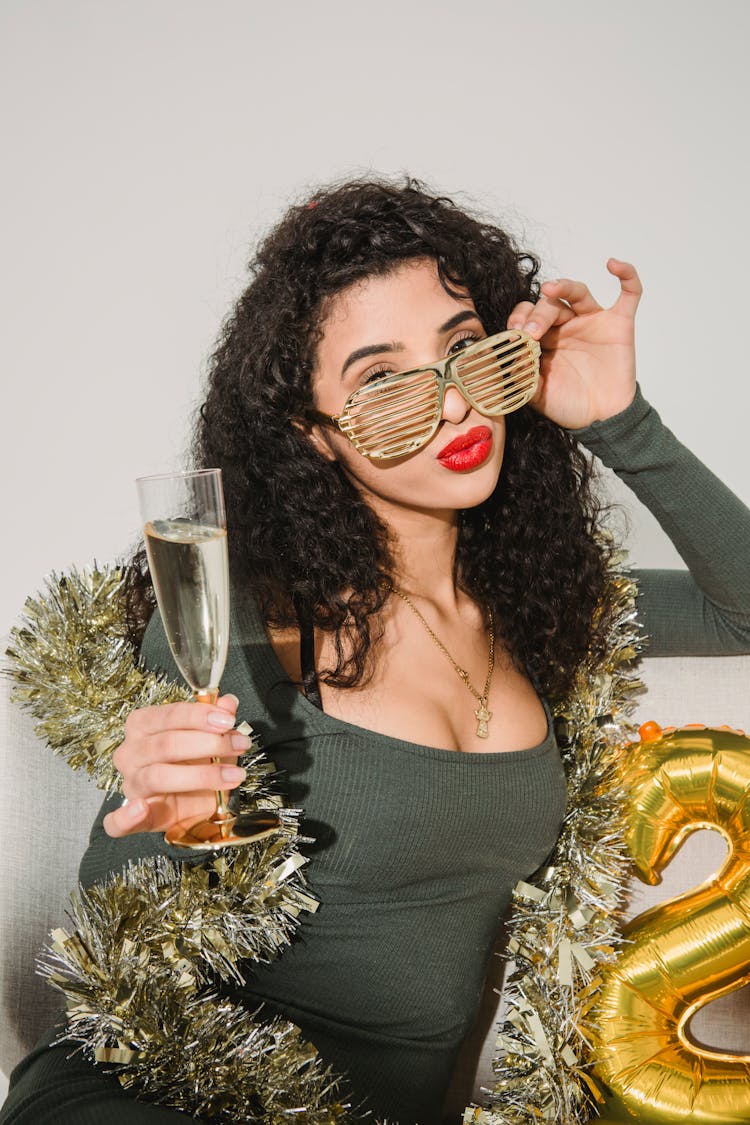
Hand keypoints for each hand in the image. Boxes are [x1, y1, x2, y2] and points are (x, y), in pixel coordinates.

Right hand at [102, 694, 250, 837]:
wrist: (198, 798)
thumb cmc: (198, 761)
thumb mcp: (213, 738)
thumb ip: (219, 719)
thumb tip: (228, 703)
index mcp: (143, 725)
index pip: (168, 715)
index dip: (199, 715)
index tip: (228, 720)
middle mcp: (131, 753)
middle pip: (165, 744)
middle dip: (208, 743)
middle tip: (239, 745)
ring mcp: (131, 785)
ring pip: (157, 776)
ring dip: (200, 776)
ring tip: (232, 775)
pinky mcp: (134, 818)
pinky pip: (117, 821)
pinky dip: (126, 817)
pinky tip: (142, 809)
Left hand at [507, 259, 641, 429]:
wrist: (600, 419)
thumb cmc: (568, 404)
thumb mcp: (537, 393)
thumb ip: (522, 375)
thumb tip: (510, 357)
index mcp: (543, 338)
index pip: (527, 315)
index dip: (519, 318)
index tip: (514, 333)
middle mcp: (566, 325)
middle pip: (549, 304)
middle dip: (538, 314)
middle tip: (532, 331)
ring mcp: (593, 321)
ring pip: (578, 292)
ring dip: (564, 287)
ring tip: (551, 289)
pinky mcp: (619, 324)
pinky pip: (629, 293)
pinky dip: (626, 275)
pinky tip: (613, 264)